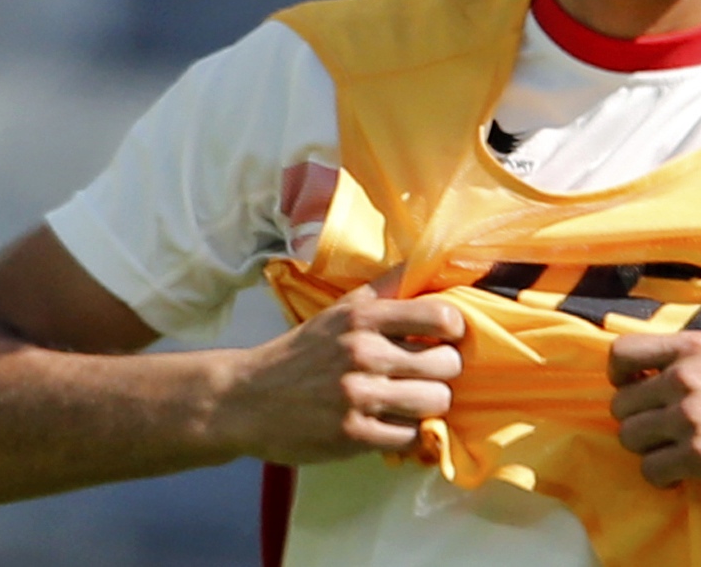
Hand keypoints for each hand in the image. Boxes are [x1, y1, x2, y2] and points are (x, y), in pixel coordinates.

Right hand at [213, 281, 464, 465]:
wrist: (247, 399)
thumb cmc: (301, 352)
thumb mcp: (339, 311)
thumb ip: (385, 290)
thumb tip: (424, 263)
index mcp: (363, 317)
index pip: (441, 317)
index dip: (453, 330)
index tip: (445, 338)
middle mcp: (364, 353)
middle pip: (447, 364)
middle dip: (444, 372)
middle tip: (427, 374)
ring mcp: (358, 396)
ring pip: (435, 402)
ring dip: (430, 405)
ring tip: (414, 400)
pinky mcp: (353, 435)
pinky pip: (410, 435)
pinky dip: (407, 433)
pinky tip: (392, 423)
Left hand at [607, 330, 700, 491]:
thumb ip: (696, 361)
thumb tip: (660, 374)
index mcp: (694, 346)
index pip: (621, 352)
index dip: (620, 377)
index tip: (635, 390)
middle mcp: (685, 376)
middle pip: (620, 404)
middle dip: (638, 421)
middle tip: (662, 432)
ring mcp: (690, 416)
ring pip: (629, 437)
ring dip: (648, 450)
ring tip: (673, 454)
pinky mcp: (699, 455)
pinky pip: (651, 470)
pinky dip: (662, 478)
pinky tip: (682, 476)